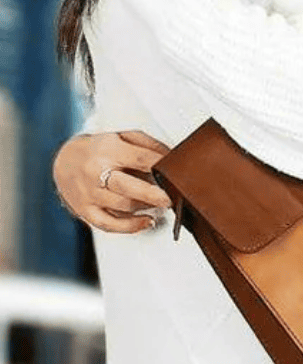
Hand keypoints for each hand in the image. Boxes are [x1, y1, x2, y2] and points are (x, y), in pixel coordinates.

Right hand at [52, 130, 173, 233]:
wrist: (63, 160)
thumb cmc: (98, 149)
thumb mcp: (122, 137)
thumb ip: (147, 145)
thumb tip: (172, 156)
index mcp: (108, 151)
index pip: (140, 159)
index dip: (162, 166)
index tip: (178, 172)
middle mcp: (96, 173)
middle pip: (129, 187)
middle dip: (154, 195)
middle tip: (171, 198)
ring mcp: (90, 194)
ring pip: (124, 206)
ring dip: (147, 206)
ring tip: (162, 204)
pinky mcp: (85, 211)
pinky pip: (109, 224)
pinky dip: (131, 227)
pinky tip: (147, 222)